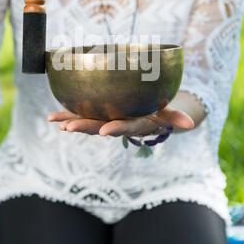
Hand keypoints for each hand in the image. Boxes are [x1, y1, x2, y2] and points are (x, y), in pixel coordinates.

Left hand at [47, 106, 194, 136]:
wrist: (146, 117)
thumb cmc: (158, 112)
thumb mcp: (168, 114)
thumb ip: (176, 118)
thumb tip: (192, 123)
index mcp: (134, 124)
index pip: (125, 127)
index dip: (116, 129)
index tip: (105, 131)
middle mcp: (117, 124)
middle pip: (100, 126)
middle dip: (84, 127)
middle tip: (68, 127)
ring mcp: (105, 120)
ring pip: (87, 122)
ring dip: (72, 122)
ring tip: (56, 123)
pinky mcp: (97, 114)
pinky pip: (80, 114)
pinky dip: (66, 115)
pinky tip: (51, 118)